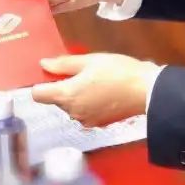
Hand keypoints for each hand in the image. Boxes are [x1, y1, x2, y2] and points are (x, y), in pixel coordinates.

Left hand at [31, 54, 158, 127]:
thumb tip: (43, 65)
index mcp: (66, 96)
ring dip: (77, 95)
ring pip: (71, 106)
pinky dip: (89, 103)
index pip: (37, 95)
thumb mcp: (89, 61)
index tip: (50, 74)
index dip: (40, 83)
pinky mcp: (99, 123)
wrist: (147, 91)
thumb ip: (63, 64)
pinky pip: (85, 111)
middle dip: (63, 86)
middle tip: (81, 71)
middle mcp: (72, 112)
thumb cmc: (117, 72)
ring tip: (95, 80)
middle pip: (56, 100)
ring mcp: (86, 120)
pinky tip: (103, 91)